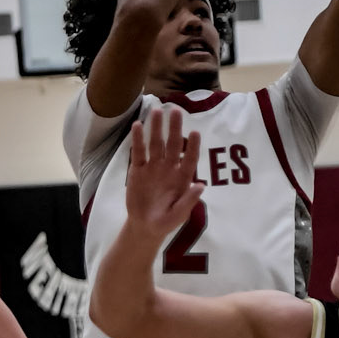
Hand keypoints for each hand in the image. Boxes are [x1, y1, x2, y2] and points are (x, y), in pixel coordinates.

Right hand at [125, 105, 202, 237]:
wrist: (145, 226)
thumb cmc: (166, 222)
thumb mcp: (178, 216)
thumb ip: (189, 201)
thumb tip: (201, 185)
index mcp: (182, 178)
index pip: (190, 159)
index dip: (193, 147)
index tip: (195, 133)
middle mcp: (169, 168)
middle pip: (173, 144)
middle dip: (174, 128)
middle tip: (175, 111)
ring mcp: (153, 167)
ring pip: (156, 144)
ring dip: (156, 128)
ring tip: (156, 111)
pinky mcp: (138, 169)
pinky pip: (138, 152)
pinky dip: (137, 140)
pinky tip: (137, 126)